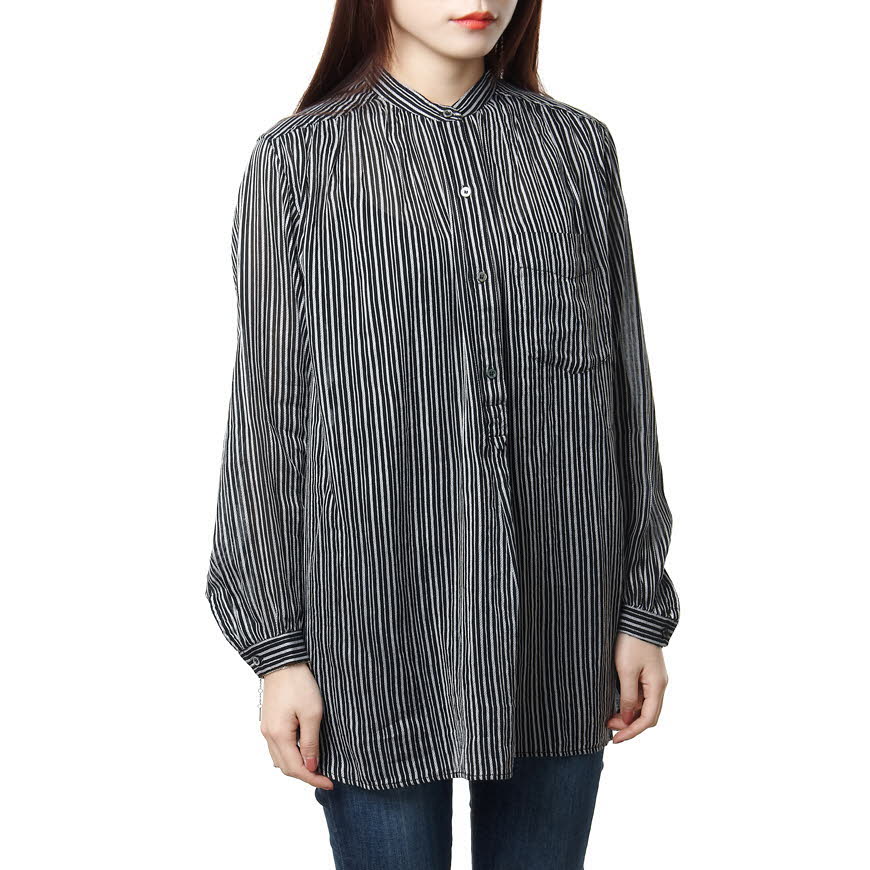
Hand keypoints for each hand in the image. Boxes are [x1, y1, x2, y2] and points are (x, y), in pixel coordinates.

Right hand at [260, 662, 333, 788]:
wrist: (283, 661)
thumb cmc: (299, 684)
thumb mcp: (312, 713)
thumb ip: (310, 743)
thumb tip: (310, 767)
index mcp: (279, 735)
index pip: (296, 768)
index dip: (313, 778)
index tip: (330, 782)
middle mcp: (268, 735)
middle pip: (285, 767)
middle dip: (305, 775)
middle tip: (326, 776)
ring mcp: (266, 729)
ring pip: (280, 759)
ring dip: (297, 767)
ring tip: (316, 766)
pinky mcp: (269, 721)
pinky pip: (277, 747)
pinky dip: (290, 755)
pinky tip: (303, 751)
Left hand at [606, 633, 668, 743]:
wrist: (637, 617)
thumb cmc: (631, 642)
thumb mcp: (625, 670)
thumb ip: (628, 697)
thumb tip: (628, 719)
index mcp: (657, 686)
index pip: (647, 719)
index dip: (631, 732)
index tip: (615, 739)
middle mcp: (659, 685)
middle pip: (647, 715)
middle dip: (628, 724)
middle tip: (608, 726)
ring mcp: (653, 678)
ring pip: (643, 705)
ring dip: (628, 714)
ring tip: (608, 716)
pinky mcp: (646, 671)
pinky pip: (640, 694)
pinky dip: (629, 702)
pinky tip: (616, 702)